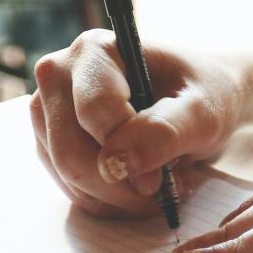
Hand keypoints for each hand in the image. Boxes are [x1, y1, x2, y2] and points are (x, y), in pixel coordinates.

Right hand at [29, 30, 243, 216]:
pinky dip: (109, 201)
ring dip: (118, 197)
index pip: (93, 113)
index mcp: (94, 50)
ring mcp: (48, 112)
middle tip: (164, 188)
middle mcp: (59, 75)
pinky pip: (71, 190)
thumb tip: (116, 163)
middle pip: (70, 153)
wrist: (197, 103)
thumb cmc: (203, 96)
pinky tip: (137, 187)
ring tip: (158, 183)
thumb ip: (165, 131)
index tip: (163, 175)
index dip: (129, 152)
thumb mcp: (203, 112)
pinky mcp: (51, 144)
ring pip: (68, 178)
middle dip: (121, 185)